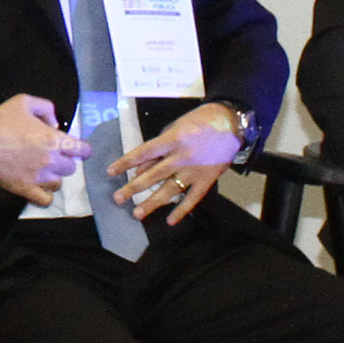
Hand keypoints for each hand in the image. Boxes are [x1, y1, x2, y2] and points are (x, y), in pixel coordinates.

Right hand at [0, 95, 87, 204]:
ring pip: (59, 184)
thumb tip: (55, 124)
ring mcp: (38, 177)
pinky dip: (45, 195)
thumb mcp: (24, 101)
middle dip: (64, 161)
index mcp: (52, 139)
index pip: (81, 150)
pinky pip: (46, 199)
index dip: (82, 149)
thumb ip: (46, 108)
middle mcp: (50, 160)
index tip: (78, 149)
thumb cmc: (0, 121)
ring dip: (54, 177)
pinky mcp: (26, 189)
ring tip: (43, 171)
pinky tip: (39, 187)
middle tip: (52, 156)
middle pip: (70, 168)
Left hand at [107, 104, 245, 227]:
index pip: (143, 153)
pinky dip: (181, 210)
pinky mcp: (207, 180)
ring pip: (169, 190)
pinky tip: (170, 221)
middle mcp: (181, 157)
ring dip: (152, 203)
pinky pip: (192, 198)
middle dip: (133, 188)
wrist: (232, 123)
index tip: (111, 172)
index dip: (126, 162)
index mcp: (172, 140)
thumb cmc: (200, 121)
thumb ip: (160, 147)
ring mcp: (194, 170)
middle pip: (153, 175)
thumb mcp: (176, 127)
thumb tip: (142, 167)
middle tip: (118, 198)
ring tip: (137, 213)